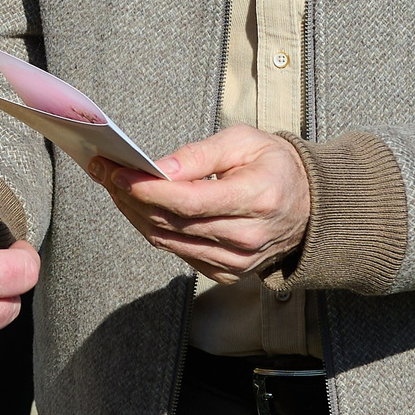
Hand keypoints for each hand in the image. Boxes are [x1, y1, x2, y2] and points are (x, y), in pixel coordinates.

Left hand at [91, 125, 311, 282]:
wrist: (310, 205)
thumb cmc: (274, 165)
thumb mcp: (244, 142)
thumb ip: (200, 155)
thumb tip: (160, 168)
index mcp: (257, 199)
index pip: (190, 201)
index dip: (148, 189)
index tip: (117, 171)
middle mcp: (248, 237)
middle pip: (173, 223)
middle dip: (131, 197)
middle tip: (104, 171)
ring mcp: (239, 261)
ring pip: (170, 242)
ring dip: (135, 215)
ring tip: (113, 186)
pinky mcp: (229, 273)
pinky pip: (179, 254)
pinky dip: (153, 230)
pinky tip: (137, 208)